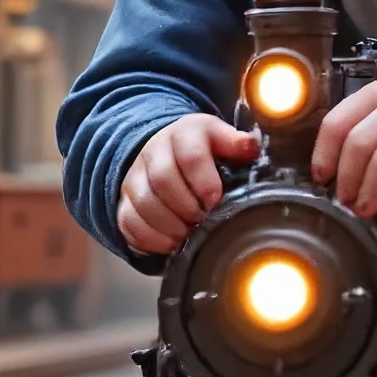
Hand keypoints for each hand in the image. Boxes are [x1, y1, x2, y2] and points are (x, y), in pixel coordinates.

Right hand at [118, 114, 258, 254]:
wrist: (164, 148)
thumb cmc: (201, 149)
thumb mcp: (220, 138)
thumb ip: (236, 143)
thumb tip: (252, 148)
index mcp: (183, 133)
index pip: (189, 155)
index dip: (204, 181)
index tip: (215, 200)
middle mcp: (153, 151)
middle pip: (162, 180)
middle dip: (186, 207)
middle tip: (203, 221)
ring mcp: (135, 176)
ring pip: (143, 203)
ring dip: (169, 226)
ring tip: (189, 234)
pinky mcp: (124, 200)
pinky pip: (128, 221)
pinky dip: (150, 238)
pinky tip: (171, 243)